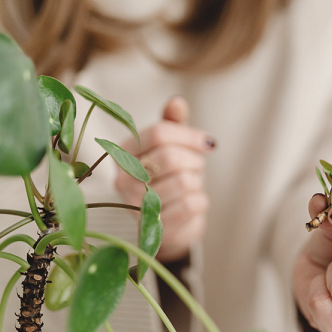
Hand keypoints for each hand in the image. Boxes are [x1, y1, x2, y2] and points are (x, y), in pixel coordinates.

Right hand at [115, 97, 214, 262]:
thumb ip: (173, 125)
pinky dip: (200, 201)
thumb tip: (177, 102)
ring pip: (183, 182)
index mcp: (124, 152)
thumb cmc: (170, 177)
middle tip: (196, 167)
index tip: (207, 143)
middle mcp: (123, 180)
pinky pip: (190, 205)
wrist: (169, 224)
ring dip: (197, 182)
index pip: (159, 133)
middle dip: (194, 160)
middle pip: (170, 157)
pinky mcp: (156, 228)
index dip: (189, 136)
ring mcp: (136, 207)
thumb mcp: (172, 147)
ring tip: (190, 185)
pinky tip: (192, 202)